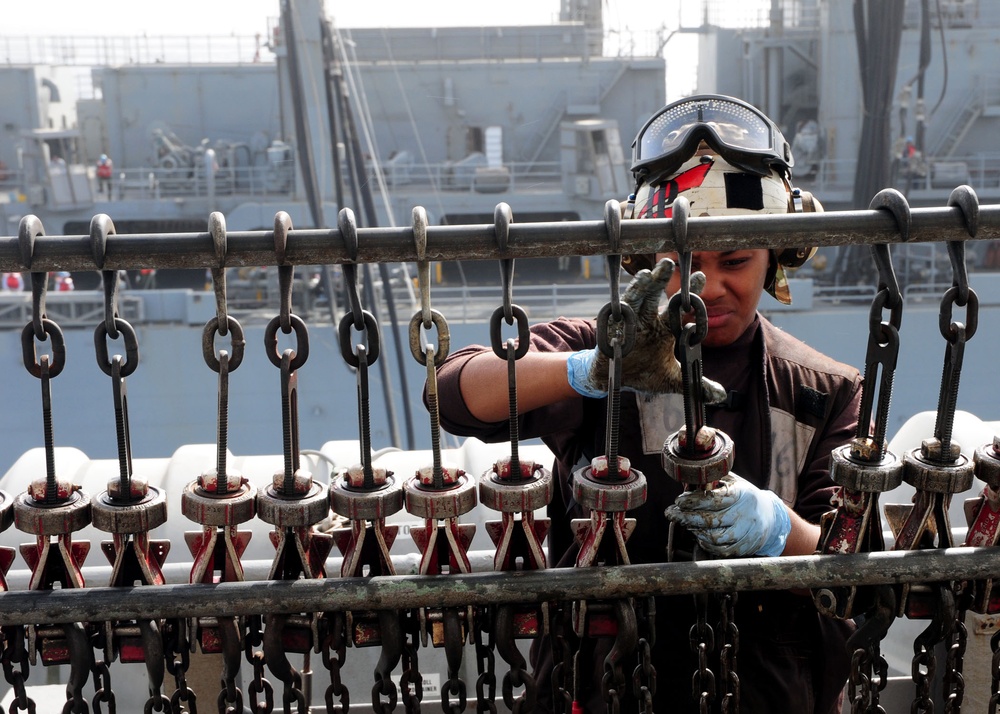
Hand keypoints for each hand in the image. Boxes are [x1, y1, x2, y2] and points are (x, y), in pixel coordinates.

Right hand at [566, 258, 725, 402]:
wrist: (613, 381)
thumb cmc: (642, 373)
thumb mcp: (672, 380)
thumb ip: (696, 386)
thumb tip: (722, 396)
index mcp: (664, 329)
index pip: (678, 309)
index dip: (689, 294)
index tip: (701, 276)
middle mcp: (647, 321)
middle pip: (655, 297)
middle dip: (662, 281)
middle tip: (670, 263)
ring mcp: (629, 325)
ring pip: (635, 301)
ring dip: (641, 287)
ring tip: (648, 274)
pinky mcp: (612, 332)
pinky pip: (615, 317)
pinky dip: (620, 308)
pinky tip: (624, 301)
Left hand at [664, 473, 790, 556]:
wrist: (771, 516)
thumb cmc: (744, 496)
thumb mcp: (733, 482)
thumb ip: (713, 480)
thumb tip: (688, 480)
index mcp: (741, 495)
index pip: (713, 499)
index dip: (693, 501)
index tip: (678, 501)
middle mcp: (744, 515)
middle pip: (711, 520)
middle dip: (686, 517)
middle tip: (670, 513)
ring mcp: (746, 533)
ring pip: (715, 537)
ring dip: (695, 531)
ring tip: (685, 523)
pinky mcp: (745, 547)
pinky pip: (721, 550)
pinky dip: (706, 544)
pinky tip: (699, 535)